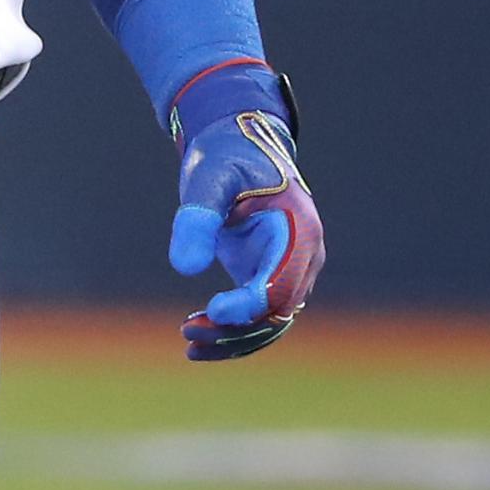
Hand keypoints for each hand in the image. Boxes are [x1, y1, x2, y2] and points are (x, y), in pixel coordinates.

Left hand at [167, 85, 323, 361]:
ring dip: (231, 338)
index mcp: (299, 230)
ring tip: (188, 344)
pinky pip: (258, 315)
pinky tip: (197, 334)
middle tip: (186, 332)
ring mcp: (289, 269)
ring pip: (269, 321)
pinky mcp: (269, 276)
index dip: (249, 305)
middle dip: (234, 329)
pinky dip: (231, 330)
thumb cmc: (226, 155)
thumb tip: (186, 268)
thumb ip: (198, 217)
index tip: (212, 310)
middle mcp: (303, 256)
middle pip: (277, 310)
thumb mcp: (208, 177)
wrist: (237, 145)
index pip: (281, 283)